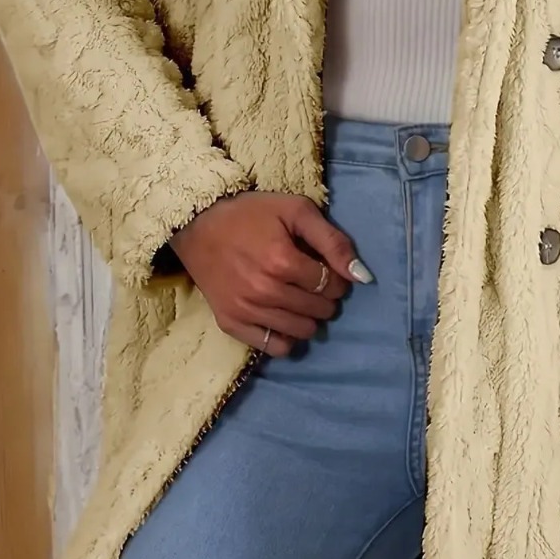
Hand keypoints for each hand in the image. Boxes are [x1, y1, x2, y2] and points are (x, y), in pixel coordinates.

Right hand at [169, 192, 373, 357]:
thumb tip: (362, 276)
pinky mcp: (230, 323)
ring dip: (311, 317)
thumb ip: (333, 241)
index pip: (331, 285)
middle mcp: (264, 291)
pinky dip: (288, 337)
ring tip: (302, 299)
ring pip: (302, 331)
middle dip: (326, 298)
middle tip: (316, 283)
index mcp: (282, 261)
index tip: (329, 270)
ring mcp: (246, 311)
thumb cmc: (251, 213)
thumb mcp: (296, 211)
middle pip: (319, 309)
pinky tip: (286, 319)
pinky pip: (274, 347)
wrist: (198, 224)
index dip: (338, 278)